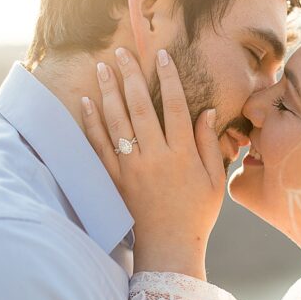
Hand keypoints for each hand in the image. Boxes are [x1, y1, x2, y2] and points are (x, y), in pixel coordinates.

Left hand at [82, 47, 225, 278]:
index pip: (176, 108)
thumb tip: (207, 111)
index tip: (162, 56)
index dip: (169, 79)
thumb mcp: (214, 179)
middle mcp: (155, 157)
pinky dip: (92, 122)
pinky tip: (86, 102)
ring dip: (109, 92)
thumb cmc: (198, 214)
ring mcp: (132, 167)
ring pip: (117, 122)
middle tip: (123, 52)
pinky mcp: (115, 179)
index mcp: (183, 155)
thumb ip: (208, 144)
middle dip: (132, 76)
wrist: (170, 247)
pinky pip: (100, 146)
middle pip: (141, 107)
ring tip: (103, 67)